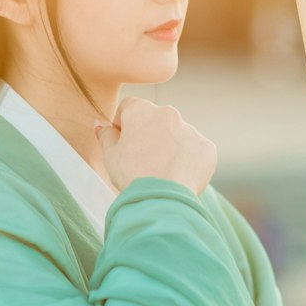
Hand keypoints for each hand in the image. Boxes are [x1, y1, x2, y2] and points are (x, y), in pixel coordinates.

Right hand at [95, 97, 216, 195]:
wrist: (163, 198)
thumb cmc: (132, 175)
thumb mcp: (110, 156)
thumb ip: (106, 136)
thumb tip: (99, 124)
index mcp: (142, 110)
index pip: (128, 108)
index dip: (123, 125)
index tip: (123, 144)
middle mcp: (168, 113)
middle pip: (155, 121)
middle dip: (149, 136)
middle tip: (142, 162)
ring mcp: (190, 129)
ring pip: (176, 135)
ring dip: (169, 148)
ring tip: (161, 173)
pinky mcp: (206, 147)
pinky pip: (194, 151)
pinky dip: (187, 161)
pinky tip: (177, 177)